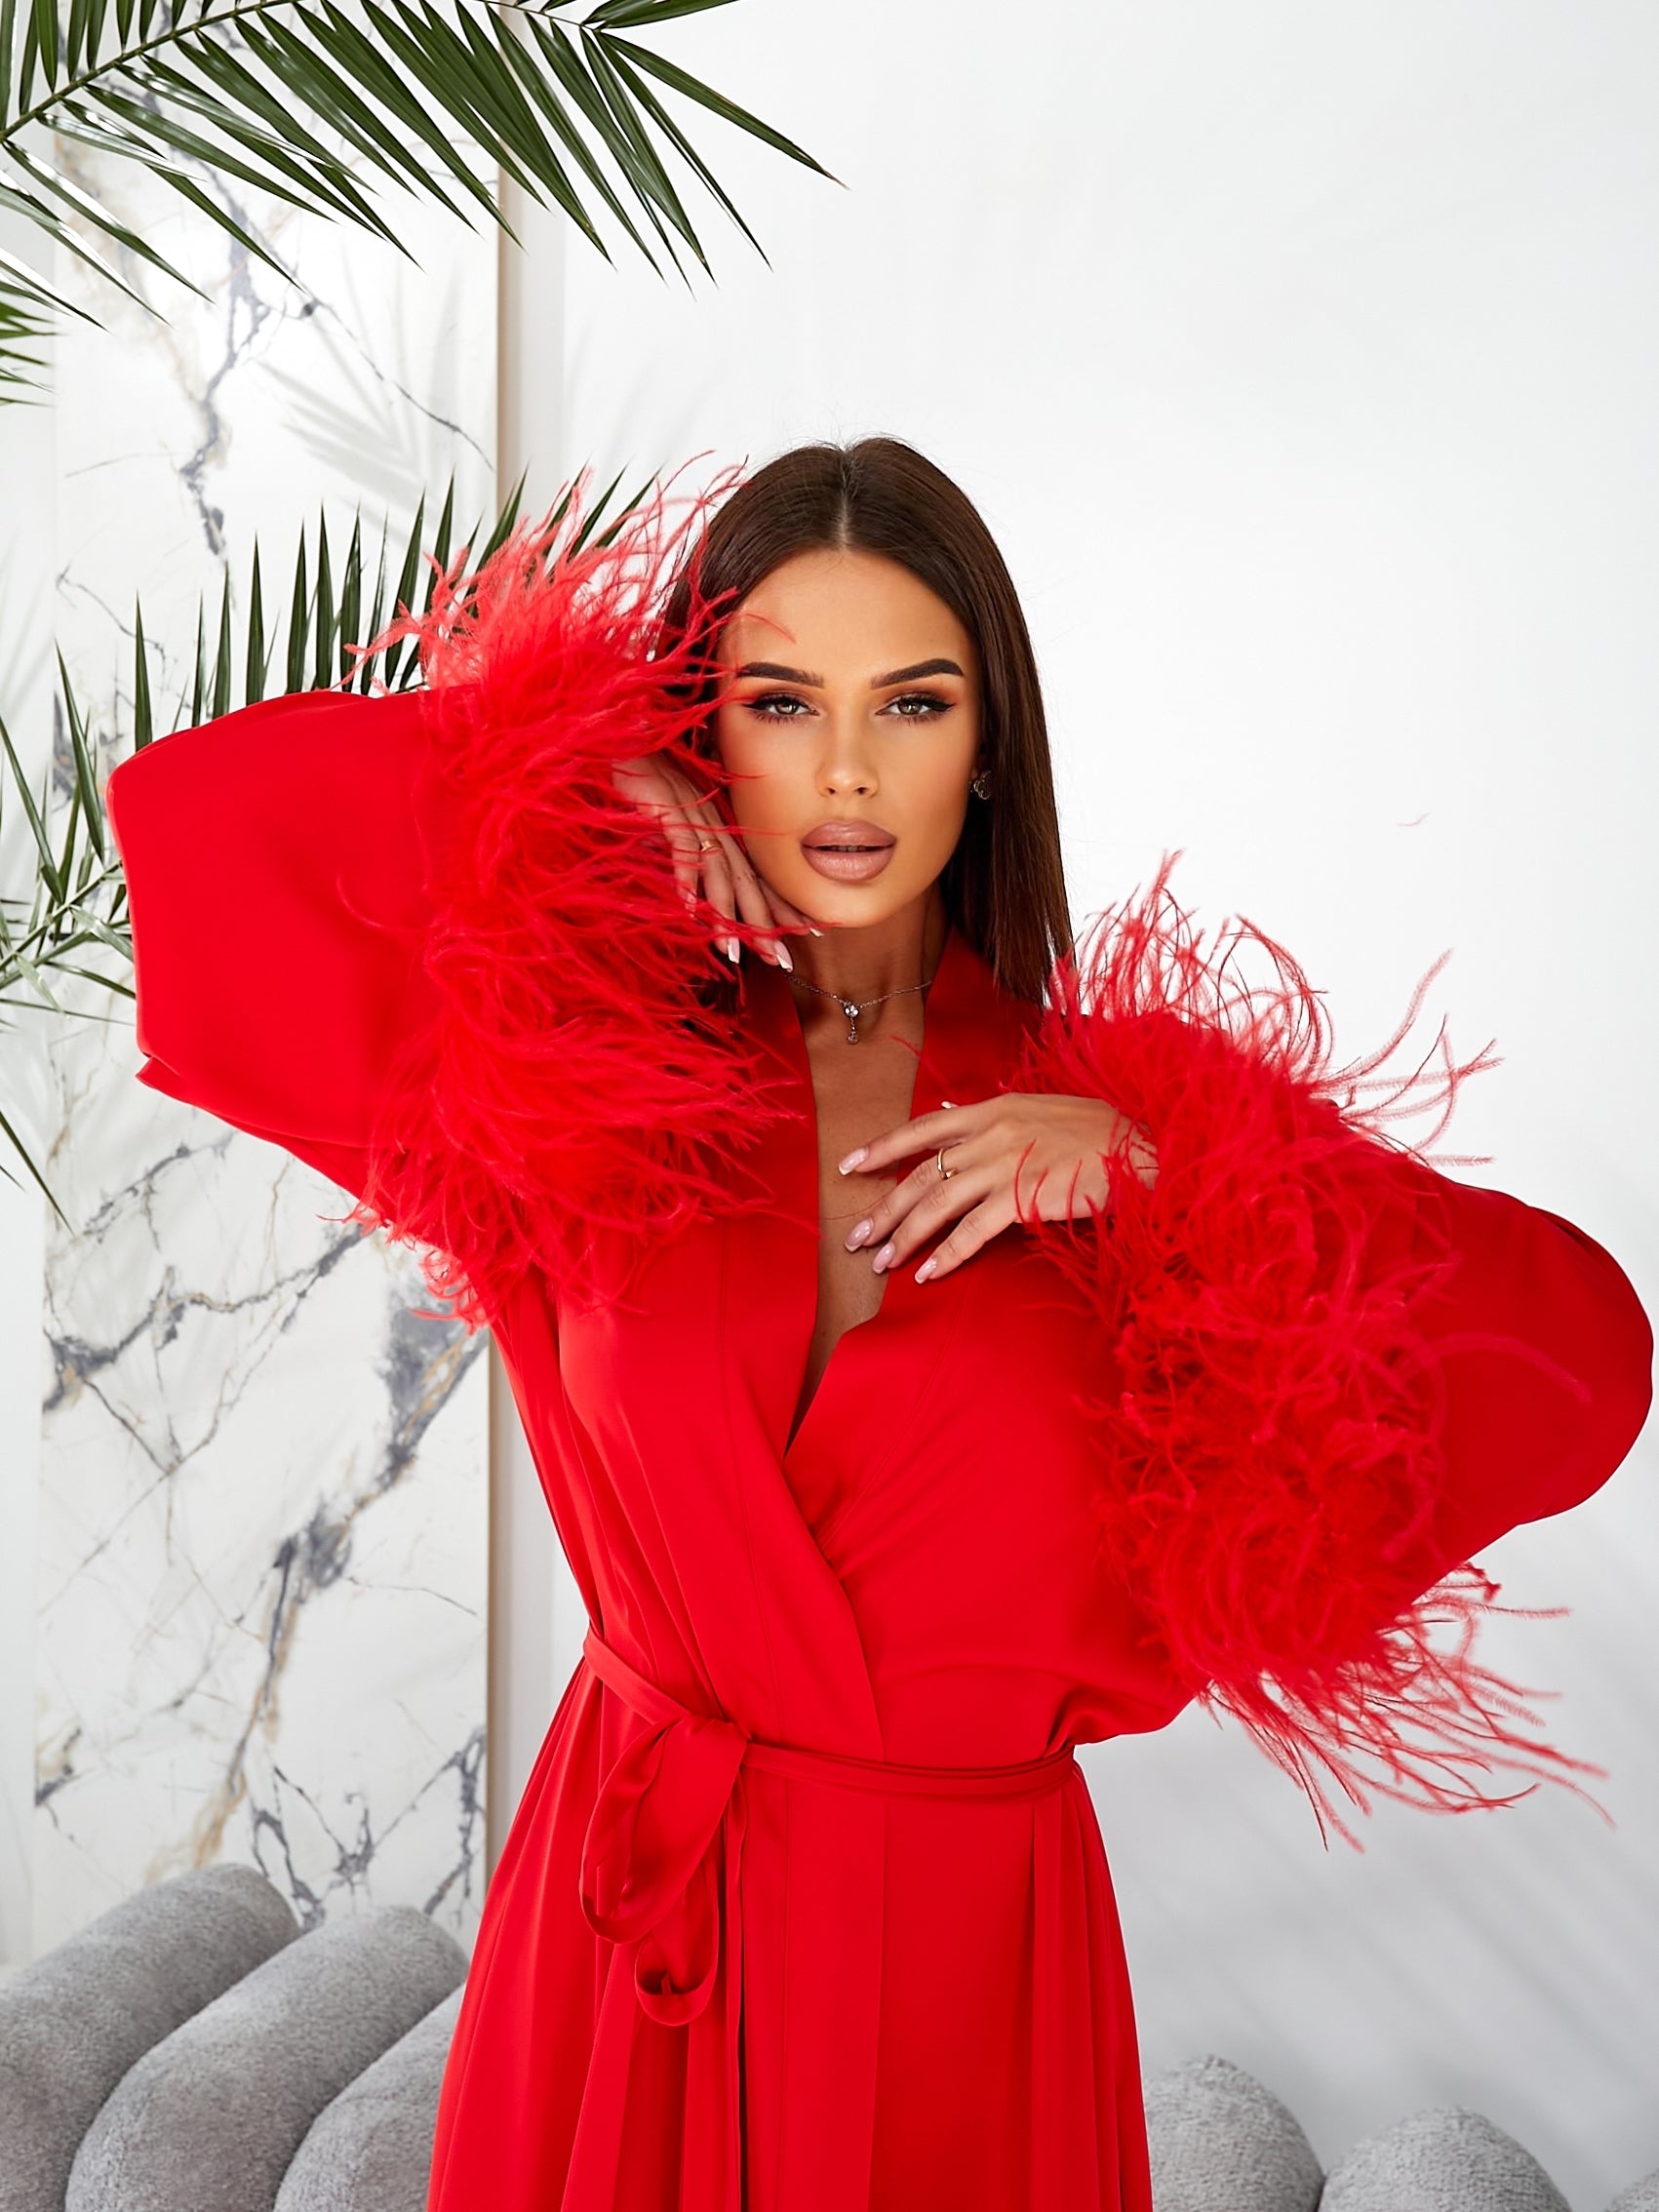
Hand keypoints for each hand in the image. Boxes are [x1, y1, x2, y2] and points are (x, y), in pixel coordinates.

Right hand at [611, 752, 817, 967]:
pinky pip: (681, 849)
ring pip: (718, 873)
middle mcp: (716, 826)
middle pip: (746, 882)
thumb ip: (687, 851)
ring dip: (726, 915)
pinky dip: (686, 880)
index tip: (807, 933)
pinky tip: (690, 912)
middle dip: (766, 925)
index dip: (781, 906)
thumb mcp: (674, 820)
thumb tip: (693, 890)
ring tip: (733, 951)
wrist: (628, 735)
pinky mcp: (667, 808)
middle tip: (784, 961)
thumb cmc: (648, 778)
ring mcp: (694, 817)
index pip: (757, 874)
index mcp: (722, 829)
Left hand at [835, 1092, 1156, 1283]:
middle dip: (883, 1207)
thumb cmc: (1097, 1132)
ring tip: (882, 1261)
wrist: (1144, 1149)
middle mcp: (992, 1133)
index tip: (850, 1165)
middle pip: (921, 1173)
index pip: (924, 1127)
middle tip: (855, 1235)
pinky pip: (972, 1232)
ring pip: (937, 1204)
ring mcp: (1006, 1164)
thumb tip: (955, 1106)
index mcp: (993, 1109)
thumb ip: (994, 1113)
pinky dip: (947, 1255)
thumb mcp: (1040, 1108)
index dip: (883, 1147)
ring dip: (904, 1236)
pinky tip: (928, 1273)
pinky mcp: (1024, 1197)